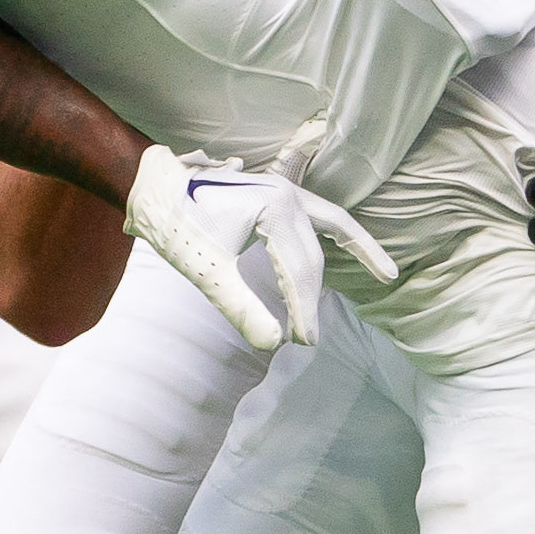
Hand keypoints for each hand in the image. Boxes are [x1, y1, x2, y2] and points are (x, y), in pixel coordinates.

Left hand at [122, 140, 397, 350]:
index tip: (302, 343)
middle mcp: (287, 194)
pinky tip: (355, 243)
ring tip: (384, 273)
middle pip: (312, 255)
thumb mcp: (207, 272)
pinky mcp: (276, 193)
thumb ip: (241, 308)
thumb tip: (272, 346)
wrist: (149, 187)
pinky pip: (319, 214)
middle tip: (308, 339)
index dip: (304, 311)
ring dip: (349, 254)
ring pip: (325, 229)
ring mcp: (284, 190)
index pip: (300, 271)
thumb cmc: (175, 226)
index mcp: (275, 208)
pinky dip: (338, 230)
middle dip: (313, 298)